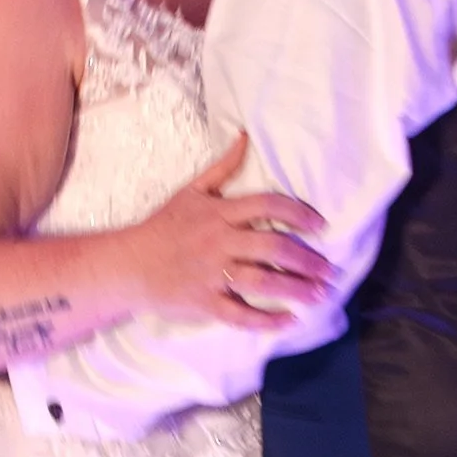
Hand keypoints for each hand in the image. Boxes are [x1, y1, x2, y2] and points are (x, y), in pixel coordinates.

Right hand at [125, 133, 331, 329]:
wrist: (127, 263)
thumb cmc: (163, 226)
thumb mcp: (191, 191)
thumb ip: (223, 167)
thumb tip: (244, 137)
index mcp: (219, 213)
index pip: (267, 205)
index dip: (298, 214)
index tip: (320, 226)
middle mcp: (219, 242)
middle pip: (272, 246)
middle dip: (306, 259)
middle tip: (329, 270)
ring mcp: (211, 273)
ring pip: (262, 281)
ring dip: (296, 289)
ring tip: (319, 294)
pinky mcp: (204, 302)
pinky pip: (240, 313)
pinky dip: (266, 320)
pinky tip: (289, 320)